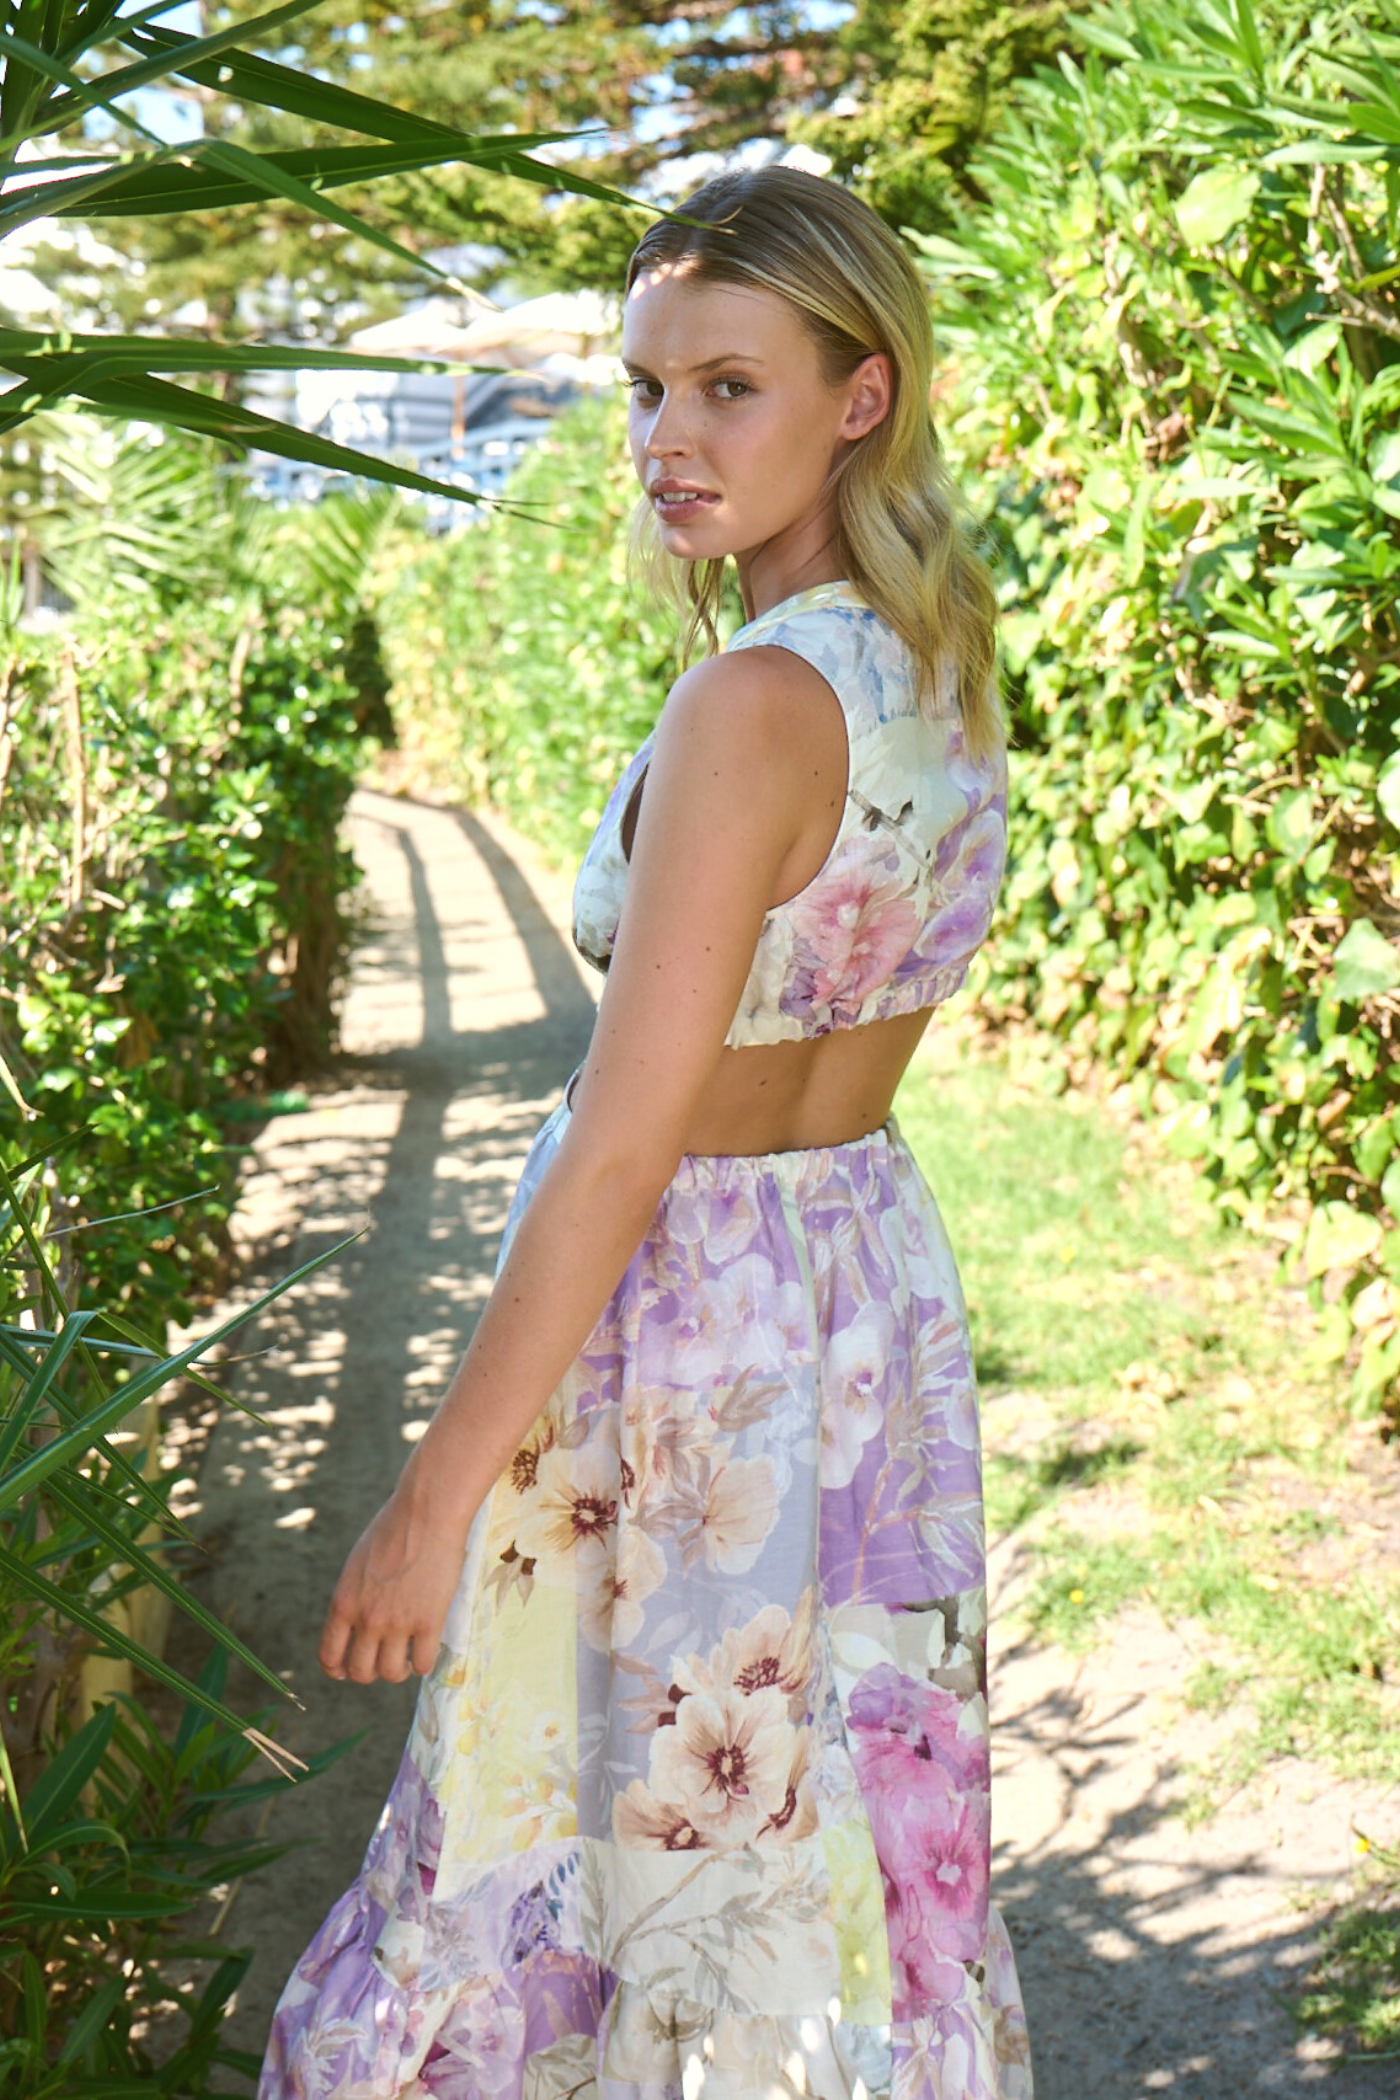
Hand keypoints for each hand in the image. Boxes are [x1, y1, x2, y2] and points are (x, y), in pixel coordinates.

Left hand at [318, 1467, 472, 1685]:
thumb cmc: (392, 1531)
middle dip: (370, 1673)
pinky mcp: (429, 1621)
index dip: (337, 1670)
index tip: (348, 1669)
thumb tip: (356, 1625)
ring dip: (398, 1672)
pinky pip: (423, 1663)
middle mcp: (366, 1618)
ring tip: (406, 1660)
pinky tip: (426, 1651)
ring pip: (391, 1673)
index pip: (329, 1656)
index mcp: (343, 1603)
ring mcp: (398, 1622)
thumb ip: (353, 1598)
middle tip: (383, 1661)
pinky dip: (423, 1664)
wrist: (426, 1513)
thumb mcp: (357, 1566)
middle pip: (360, 1672)